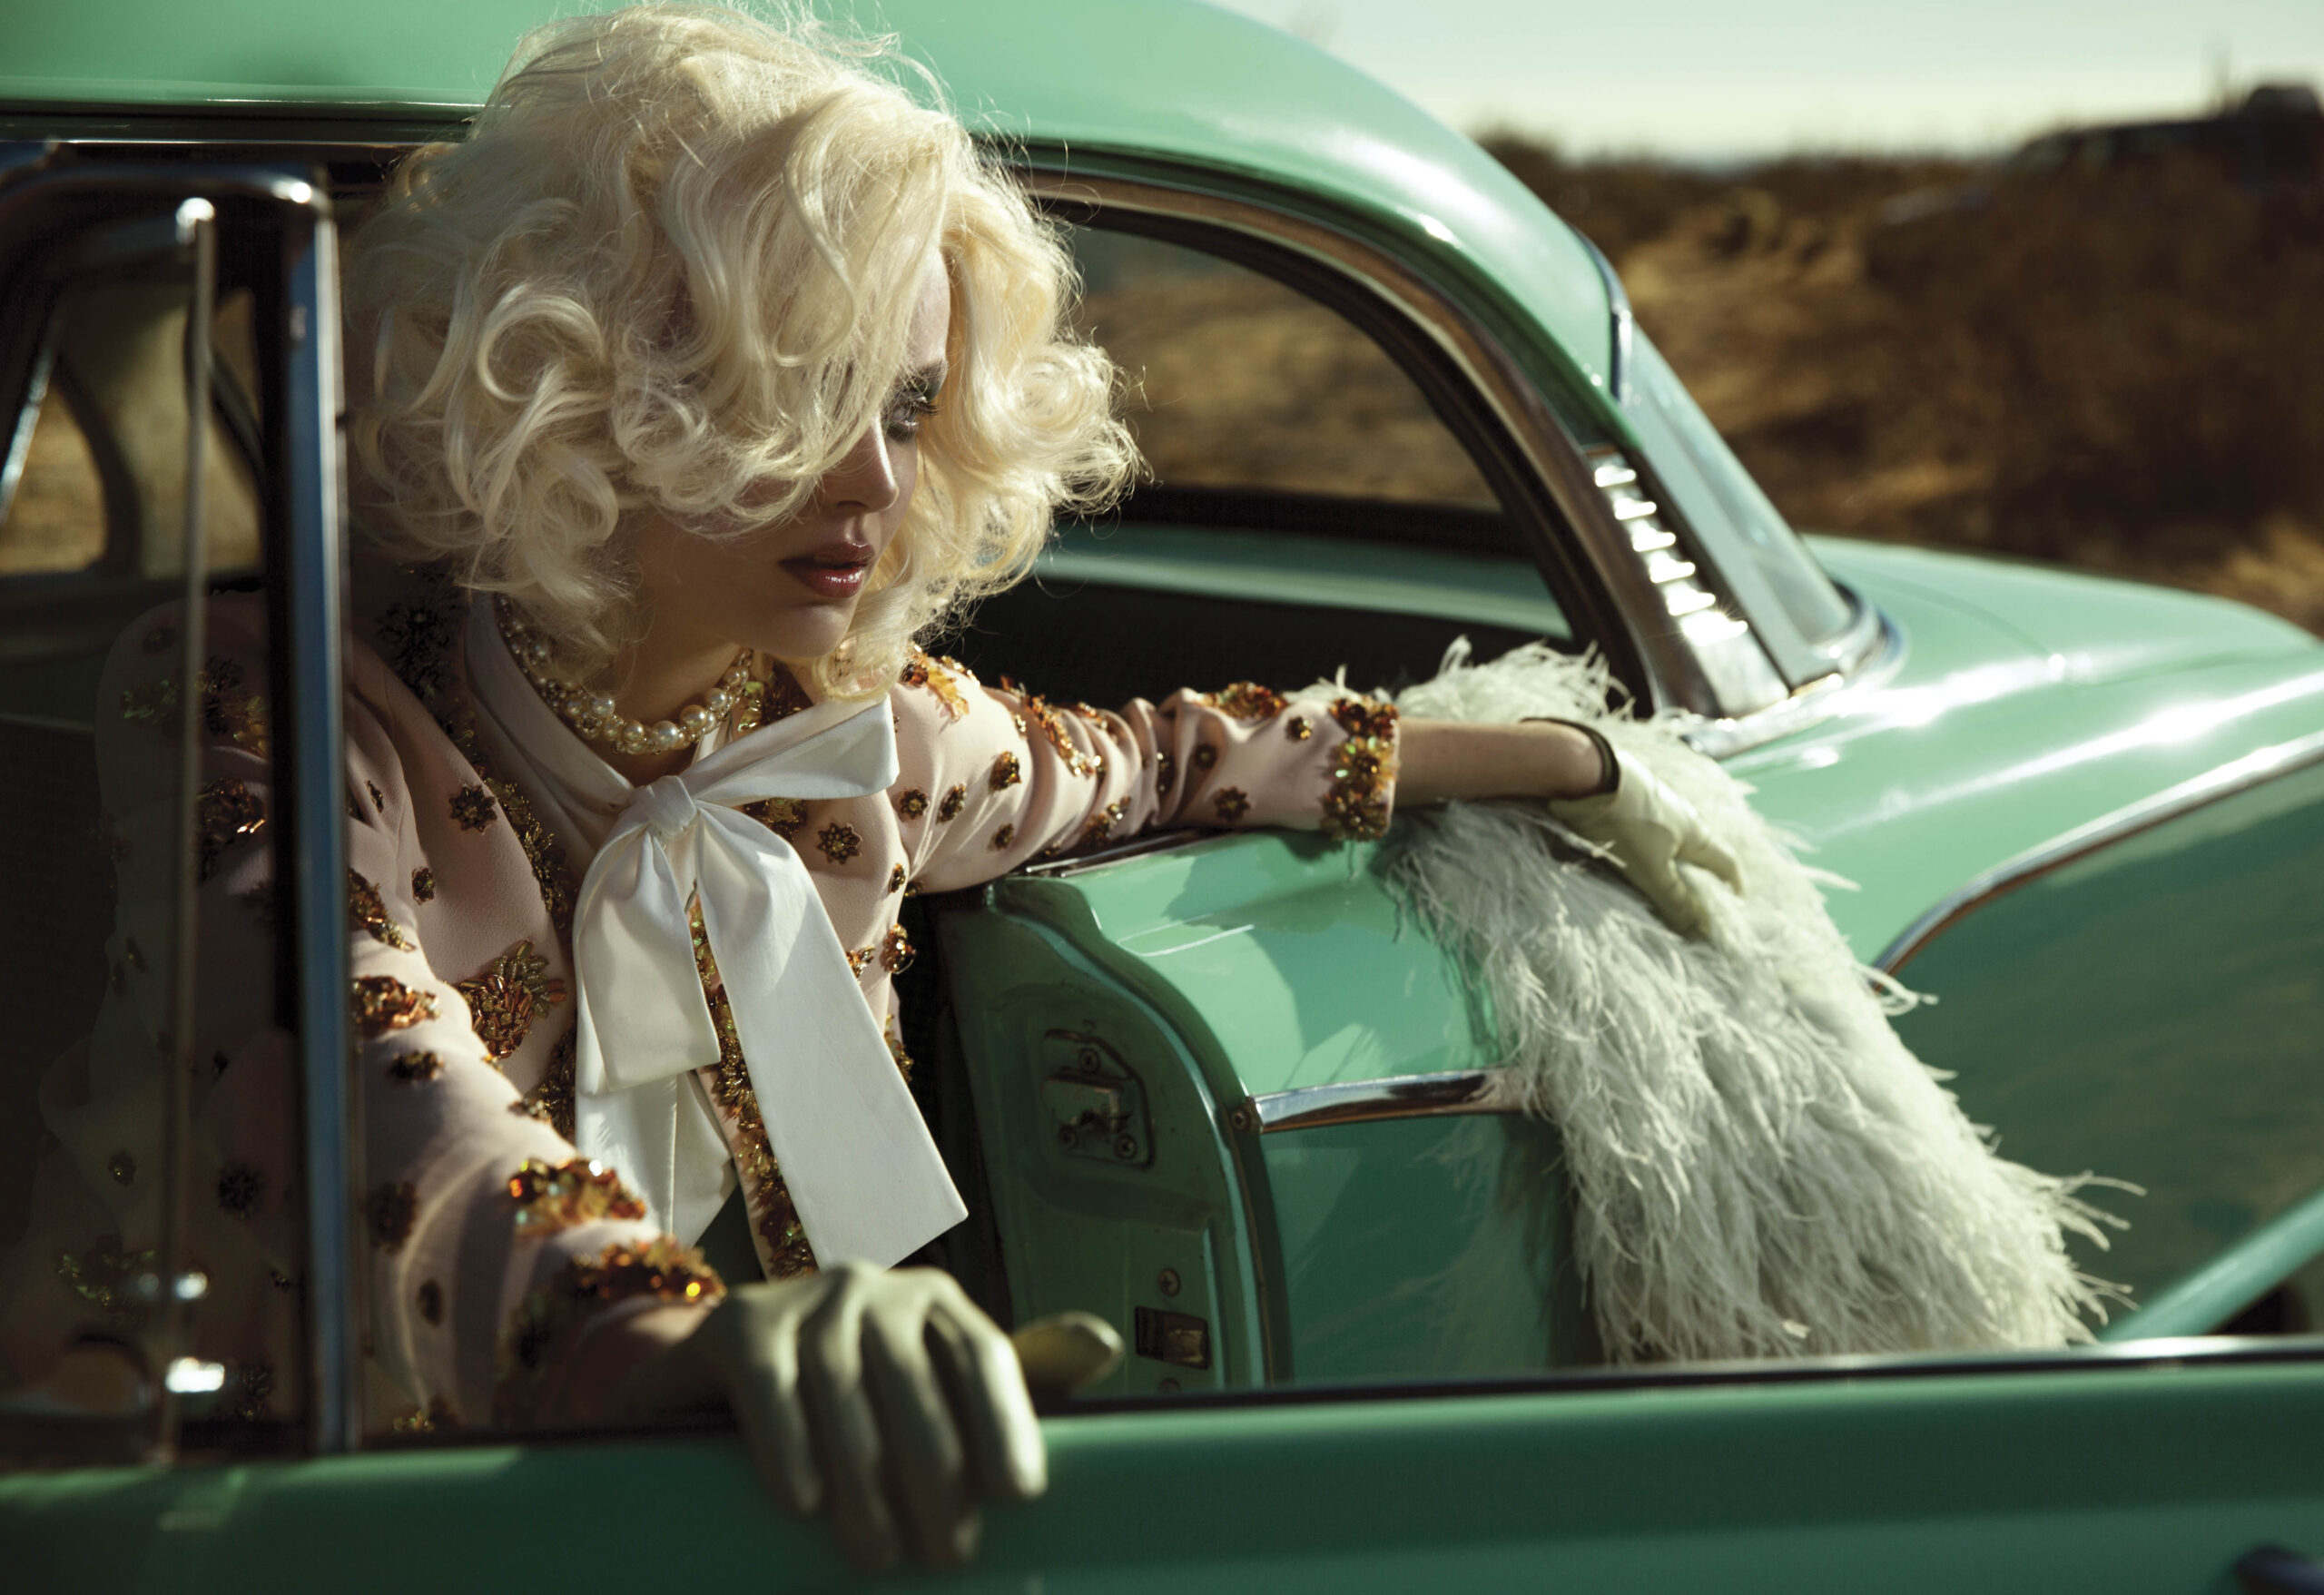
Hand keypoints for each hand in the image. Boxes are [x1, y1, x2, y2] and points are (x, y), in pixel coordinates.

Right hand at [612, 1263, 1043, 1571]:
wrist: (729, 1376)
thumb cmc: (857, 1398)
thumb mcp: (934, 1385)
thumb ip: (1018, 1376)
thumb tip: (1104, 1346)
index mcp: (936, 1304)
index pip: (983, 1355)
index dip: (1006, 1422)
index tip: (1022, 1496)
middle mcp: (875, 1286)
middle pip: (915, 1379)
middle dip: (936, 1475)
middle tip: (952, 1555)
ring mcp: (804, 1299)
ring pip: (842, 1389)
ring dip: (864, 1480)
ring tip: (880, 1555)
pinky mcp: (739, 1324)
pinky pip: (770, 1385)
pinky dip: (786, 1445)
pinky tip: (803, 1503)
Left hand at [1549, 747, 1742, 935]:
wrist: (1586, 773)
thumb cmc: (1624, 823)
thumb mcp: (1651, 869)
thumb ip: (1675, 900)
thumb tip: (1705, 932)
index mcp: (1695, 832)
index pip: (1726, 861)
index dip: (1734, 884)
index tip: (1738, 903)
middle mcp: (1681, 815)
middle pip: (1700, 849)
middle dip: (1704, 873)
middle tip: (1702, 897)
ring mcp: (1655, 804)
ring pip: (1673, 838)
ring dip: (1675, 860)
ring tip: (1669, 881)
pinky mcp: (1630, 799)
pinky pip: (1650, 829)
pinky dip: (1651, 848)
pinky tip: (1636, 855)